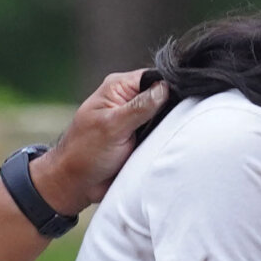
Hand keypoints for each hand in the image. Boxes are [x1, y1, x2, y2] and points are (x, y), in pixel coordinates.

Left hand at [31, 70, 167, 214]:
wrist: (78, 184)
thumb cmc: (85, 152)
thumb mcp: (113, 126)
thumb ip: (140, 107)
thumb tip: (165, 87)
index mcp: (118, 88)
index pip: (154, 76)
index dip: (171, 85)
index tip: (183, 100)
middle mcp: (129, 100)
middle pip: (164, 95)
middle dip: (173, 107)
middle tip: (177, 122)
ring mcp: (136, 119)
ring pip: (166, 116)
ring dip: (170, 126)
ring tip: (172, 136)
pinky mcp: (142, 137)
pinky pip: (163, 133)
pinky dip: (167, 138)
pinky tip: (170, 144)